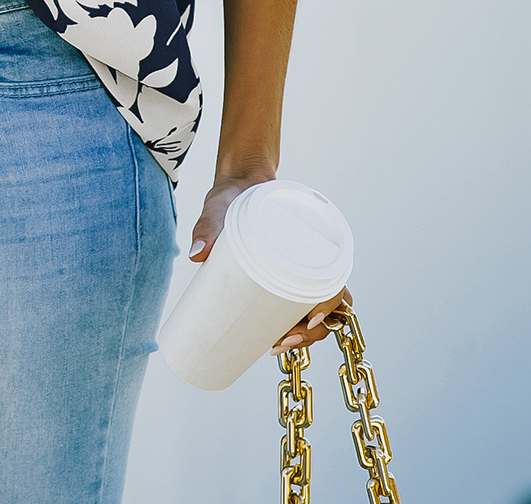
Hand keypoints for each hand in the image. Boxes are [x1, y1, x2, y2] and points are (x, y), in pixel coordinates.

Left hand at [189, 172, 351, 355]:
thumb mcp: (222, 206)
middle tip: (281, 341)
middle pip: (329, 307)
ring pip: (316, 312)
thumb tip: (196, 255)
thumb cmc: (237, 194)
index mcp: (309, 242)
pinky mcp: (282, 278)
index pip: (335, 282)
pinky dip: (293, 326)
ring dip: (304, 335)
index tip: (311, 318)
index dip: (330, 305)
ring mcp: (298, 272)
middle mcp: (310, 261)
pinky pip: (296, 307)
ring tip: (274, 345)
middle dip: (312, 332)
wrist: (238, 185)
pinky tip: (276, 340)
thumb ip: (208, 225)